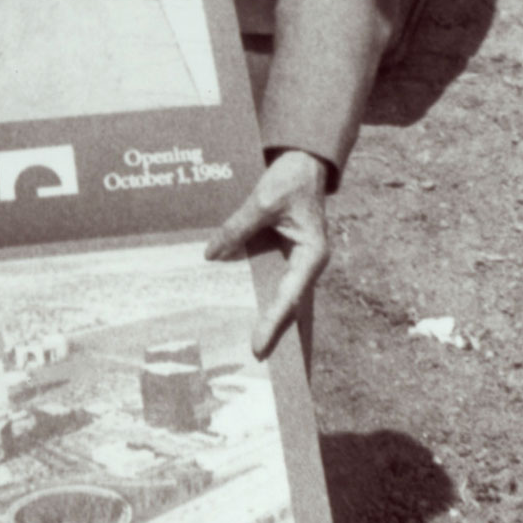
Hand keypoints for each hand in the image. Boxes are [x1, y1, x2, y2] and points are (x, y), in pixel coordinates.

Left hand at [204, 148, 329, 359]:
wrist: (301, 163)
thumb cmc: (290, 180)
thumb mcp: (263, 200)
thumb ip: (238, 227)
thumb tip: (210, 254)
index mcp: (311, 254)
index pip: (289, 296)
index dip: (272, 322)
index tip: (258, 346)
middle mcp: (305, 264)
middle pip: (287, 304)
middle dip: (272, 331)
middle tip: (255, 358)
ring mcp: (295, 262)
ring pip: (277, 296)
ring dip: (263, 316)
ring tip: (245, 347)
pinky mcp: (282, 256)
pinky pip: (268, 279)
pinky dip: (254, 294)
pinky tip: (235, 308)